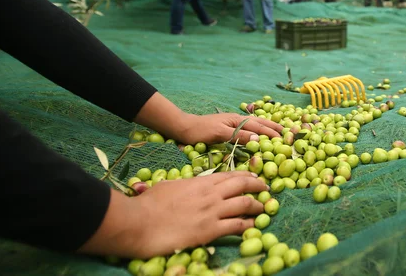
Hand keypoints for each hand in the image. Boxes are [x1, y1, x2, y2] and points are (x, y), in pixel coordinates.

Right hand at [79, 172, 267, 257]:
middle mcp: (211, 194)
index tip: (254, 176)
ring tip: (264, 209)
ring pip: (245, 204)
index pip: (229, 174)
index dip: (245, 175)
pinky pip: (237, 226)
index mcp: (201, 181)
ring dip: (258, 206)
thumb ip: (177, 185)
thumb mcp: (165, 186)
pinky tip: (253, 227)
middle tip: (266, 188)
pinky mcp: (211, 230)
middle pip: (243, 184)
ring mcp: (213, 211)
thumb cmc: (148, 204)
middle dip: (258, 185)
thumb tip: (176, 186)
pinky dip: (248, 226)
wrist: (139, 222)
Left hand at [176, 112, 282, 144]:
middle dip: (273, 127)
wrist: (183, 128)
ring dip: (267, 127)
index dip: (272, 132)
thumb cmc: (199, 131)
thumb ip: (238, 136)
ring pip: (254, 124)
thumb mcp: (219, 134)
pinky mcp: (228, 128)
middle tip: (288, 132)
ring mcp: (232, 123)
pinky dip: (257, 129)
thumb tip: (258, 138)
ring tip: (279, 130)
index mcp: (236, 120)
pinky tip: (259, 131)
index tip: (285, 137)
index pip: (258, 127)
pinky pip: (247, 127)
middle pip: (259, 123)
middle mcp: (236, 120)